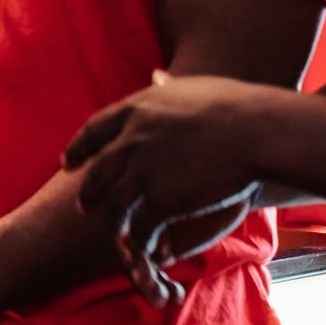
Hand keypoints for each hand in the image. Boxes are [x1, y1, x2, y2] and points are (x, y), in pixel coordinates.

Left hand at [64, 73, 268, 300]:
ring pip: (114, 205)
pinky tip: (145, 248)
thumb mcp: (190, 88)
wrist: (257, 131)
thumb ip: (167, 87)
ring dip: (112, 222)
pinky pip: (141, 227)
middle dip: (88, 192)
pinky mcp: (162, 200)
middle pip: (98, 172)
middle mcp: (130, 141)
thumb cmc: (235, 106)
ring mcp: (143, 172)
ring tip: (114, 232)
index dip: (78, 148)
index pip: (93, 131)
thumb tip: (157, 76)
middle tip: (83, 206)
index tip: (68, 162)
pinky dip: (141, 241)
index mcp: (135, 110)